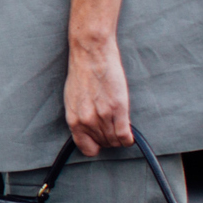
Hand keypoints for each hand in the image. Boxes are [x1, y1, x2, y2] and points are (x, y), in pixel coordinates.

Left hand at [64, 33, 132, 156]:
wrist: (91, 54)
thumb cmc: (81, 74)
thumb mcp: (73, 100)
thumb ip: (80, 117)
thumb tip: (88, 129)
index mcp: (73, 120)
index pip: (87, 148)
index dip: (96, 146)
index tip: (101, 140)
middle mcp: (87, 121)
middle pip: (104, 144)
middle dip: (110, 139)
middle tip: (113, 128)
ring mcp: (103, 116)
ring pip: (115, 141)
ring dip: (120, 137)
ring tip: (121, 127)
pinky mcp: (118, 109)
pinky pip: (125, 136)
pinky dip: (129, 138)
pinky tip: (129, 133)